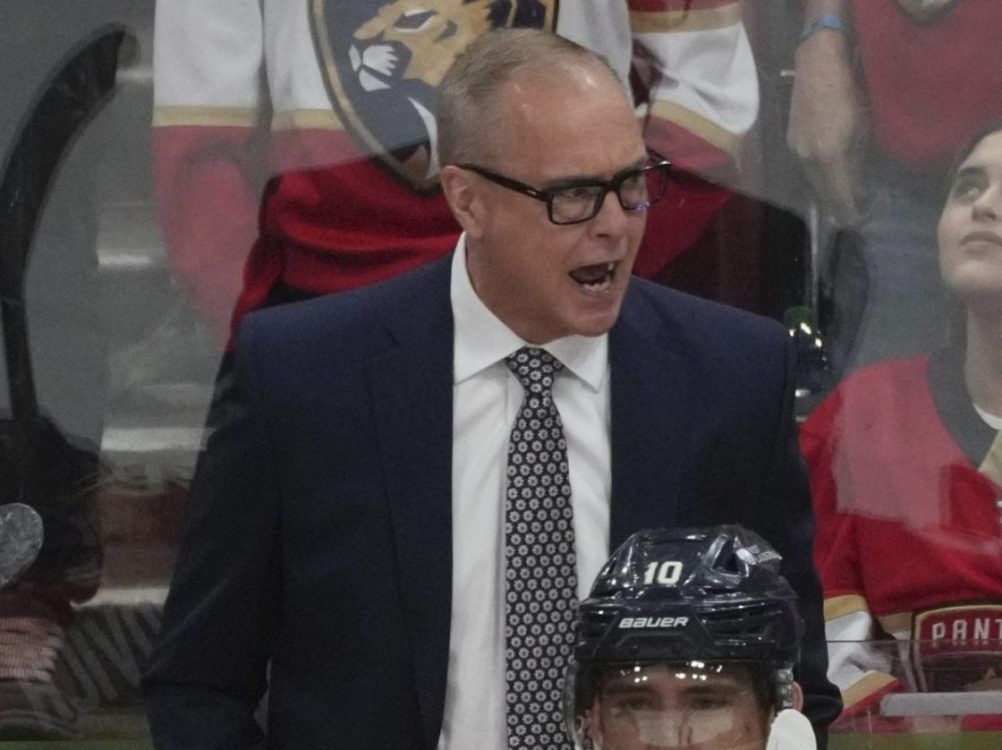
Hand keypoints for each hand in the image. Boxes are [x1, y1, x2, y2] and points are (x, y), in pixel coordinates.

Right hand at [787, 28, 867, 226]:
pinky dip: (818, 175)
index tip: (857, 223)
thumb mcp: (863, 129)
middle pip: (822, 193)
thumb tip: (856, 189)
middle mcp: (808, 160)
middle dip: (836, 206)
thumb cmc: (848, 94)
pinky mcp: (791, 143)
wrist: (818, 68)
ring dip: (826, 190)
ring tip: (839, 198)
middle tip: (849, 216)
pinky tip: (826, 174)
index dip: (848, 213)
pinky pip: (806, 168)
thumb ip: (857, 162)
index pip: (839, 196)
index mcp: (829, 157)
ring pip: (812, 181)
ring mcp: (796, 152)